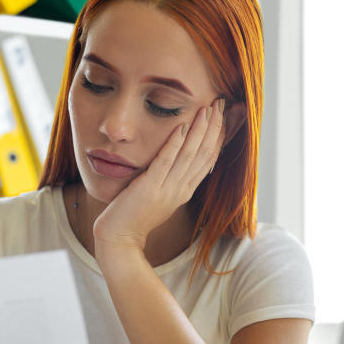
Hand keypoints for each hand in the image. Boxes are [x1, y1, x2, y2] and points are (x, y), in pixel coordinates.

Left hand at [93, 98, 225, 254]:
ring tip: (207, 109)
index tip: (223, 115)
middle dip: (214, 127)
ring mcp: (167, 189)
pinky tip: (181, 126)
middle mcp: (181, 189)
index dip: (218, 136)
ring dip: (200, 130)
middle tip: (220, 103)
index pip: (209, 159)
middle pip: (205, 154)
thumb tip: (175, 161)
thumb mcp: (159, 196)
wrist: (120, 240)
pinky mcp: (149, 188)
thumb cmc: (135, 217)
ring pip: (190, 155)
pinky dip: (174, 143)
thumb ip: (169, 179)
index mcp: (185, 190)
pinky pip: (165, 162)